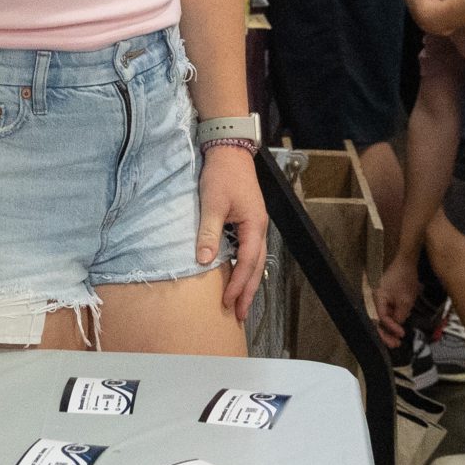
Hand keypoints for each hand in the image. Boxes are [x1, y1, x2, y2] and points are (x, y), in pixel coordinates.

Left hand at [198, 147, 268, 320]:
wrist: (229, 151)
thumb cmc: (222, 174)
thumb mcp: (212, 203)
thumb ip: (209, 233)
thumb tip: (205, 260)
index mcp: (254, 225)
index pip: (248, 262)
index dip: (238, 284)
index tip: (228, 303)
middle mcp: (259, 228)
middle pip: (257, 266)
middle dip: (248, 291)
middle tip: (239, 314)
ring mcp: (255, 224)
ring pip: (255, 260)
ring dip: (248, 281)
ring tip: (240, 302)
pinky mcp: (248, 220)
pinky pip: (250, 250)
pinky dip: (245, 266)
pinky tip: (237, 274)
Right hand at [374, 250, 419, 348]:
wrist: (407, 262)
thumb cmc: (405, 278)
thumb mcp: (405, 300)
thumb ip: (400, 316)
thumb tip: (398, 326)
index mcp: (377, 298)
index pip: (381, 318)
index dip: (391, 328)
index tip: (401, 335)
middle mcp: (375, 298)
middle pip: (378, 320)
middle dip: (387, 333)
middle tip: (396, 344)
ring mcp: (380, 297)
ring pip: (383, 316)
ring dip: (391, 326)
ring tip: (399, 336)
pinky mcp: (386, 296)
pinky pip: (387, 310)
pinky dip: (393, 318)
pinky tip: (400, 324)